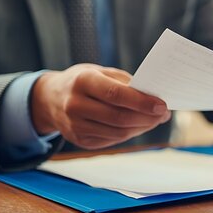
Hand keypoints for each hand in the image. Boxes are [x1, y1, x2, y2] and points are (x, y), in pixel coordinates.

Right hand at [31, 64, 170, 149]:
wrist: (49, 98)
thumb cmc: (84, 81)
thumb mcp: (101, 72)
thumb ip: (127, 83)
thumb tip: (155, 99)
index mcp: (82, 81)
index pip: (116, 95)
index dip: (142, 102)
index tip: (163, 106)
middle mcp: (75, 105)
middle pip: (119, 118)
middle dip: (147, 118)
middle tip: (164, 114)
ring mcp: (74, 126)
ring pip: (118, 133)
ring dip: (142, 128)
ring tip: (155, 120)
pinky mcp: (79, 140)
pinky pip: (111, 140)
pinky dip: (130, 133)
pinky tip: (140, 126)